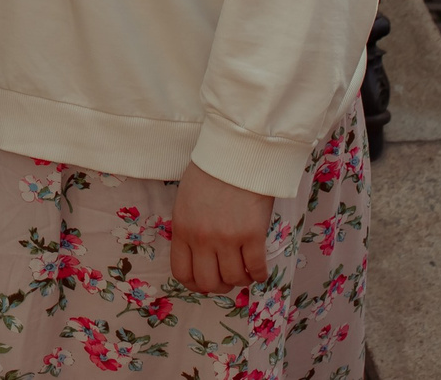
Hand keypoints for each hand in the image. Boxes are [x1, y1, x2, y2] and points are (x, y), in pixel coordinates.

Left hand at [169, 162, 272, 294]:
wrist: (237, 154)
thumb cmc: (211, 173)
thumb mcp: (186, 202)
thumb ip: (189, 229)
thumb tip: (198, 255)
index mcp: (182, 229)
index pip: (182, 272)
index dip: (194, 284)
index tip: (204, 282)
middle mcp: (202, 238)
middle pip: (208, 282)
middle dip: (218, 285)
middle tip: (227, 277)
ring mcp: (228, 238)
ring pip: (233, 279)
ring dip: (240, 280)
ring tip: (244, 270)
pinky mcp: (253, 236)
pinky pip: (256, 269)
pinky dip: (258, 275)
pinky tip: (259, 270)